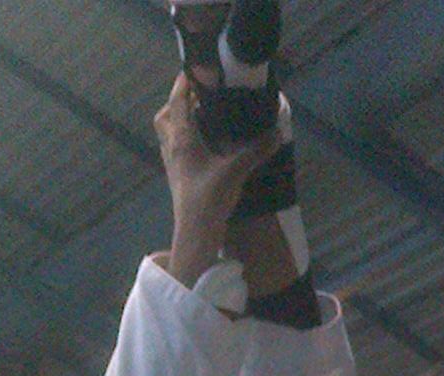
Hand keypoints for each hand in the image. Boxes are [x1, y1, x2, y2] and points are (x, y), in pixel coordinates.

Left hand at [155, 76, 275, 287]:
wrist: (195, 237)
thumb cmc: (209, 201)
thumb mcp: (235, 172)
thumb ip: (256, 150)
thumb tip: (277, 131)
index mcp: (182, 139)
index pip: (178, 100)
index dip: (186, 81)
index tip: (198, 69)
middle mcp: (173, 148)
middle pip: (166, 115)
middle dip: (179, 102)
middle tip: (199, 96)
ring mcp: (173, 164)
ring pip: (169, 133)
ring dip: (181, 121)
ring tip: (202, 117)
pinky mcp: (178, 178)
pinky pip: (176, 149)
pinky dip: (186, 139)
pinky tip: (204, 145)